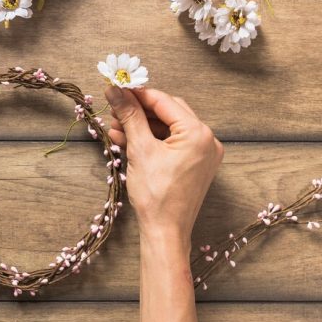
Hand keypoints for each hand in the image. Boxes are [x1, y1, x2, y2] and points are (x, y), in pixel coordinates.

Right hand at [105, 86, 223, 255]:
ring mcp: (203, 153)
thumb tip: (115, 90)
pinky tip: (127, 141)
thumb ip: (129, 115)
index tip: (116, 89)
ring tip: (115, 128)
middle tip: (114, 110)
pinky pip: (171, 144)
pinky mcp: (195, 165)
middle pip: (167, 112)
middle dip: (138, 111)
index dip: (137, 95)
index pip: (164, 101)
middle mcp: (207, 140)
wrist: (165, 232)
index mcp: (198, 133)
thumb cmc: (156, 196)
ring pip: (168, 128)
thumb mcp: (140, 150)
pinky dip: (151, 141)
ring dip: (142, 127)